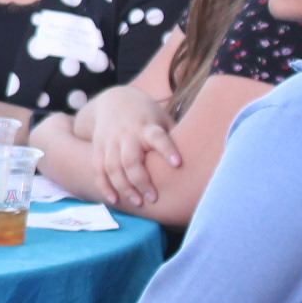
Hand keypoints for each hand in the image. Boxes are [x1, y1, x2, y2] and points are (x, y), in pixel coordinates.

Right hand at [80, 87, 177, 207]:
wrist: (114, 100)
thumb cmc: (148, 116)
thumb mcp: (163, 119)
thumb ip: (176, 137)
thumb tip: (203, 158)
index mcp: (147, 126)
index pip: (158, 137)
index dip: (167, 150)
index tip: (178, 164)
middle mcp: (127, 134)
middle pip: (130, 160)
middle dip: (141, 181)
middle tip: (153, 198)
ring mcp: (110, 142)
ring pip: (113, 168)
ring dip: (124, 187)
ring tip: (138, 202)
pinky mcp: (98, 148)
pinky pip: (98, 170)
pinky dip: (104, 186)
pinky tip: (114, 200)